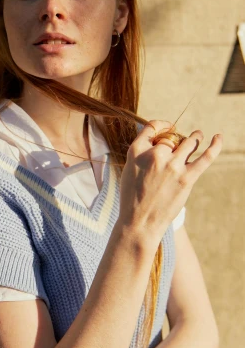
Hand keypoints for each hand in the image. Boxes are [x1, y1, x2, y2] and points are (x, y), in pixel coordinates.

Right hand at [119, 119, 221, 239]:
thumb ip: (142, 154)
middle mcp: (155, 155)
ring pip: (189, 142)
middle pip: (172, 137)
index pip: (152, 126)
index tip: (168, 128)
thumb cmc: (133, 198)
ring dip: (195, 138)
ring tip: (197, 136)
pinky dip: (214, 145)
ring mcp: (172, 166)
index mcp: (136, 151)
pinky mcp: (186, 178)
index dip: (163, 125)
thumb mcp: (129, 170)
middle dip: (175, 140)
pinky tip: (218, 138)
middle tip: (177, 146)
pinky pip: (206, 156)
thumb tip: (164, 143)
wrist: (139, 222)